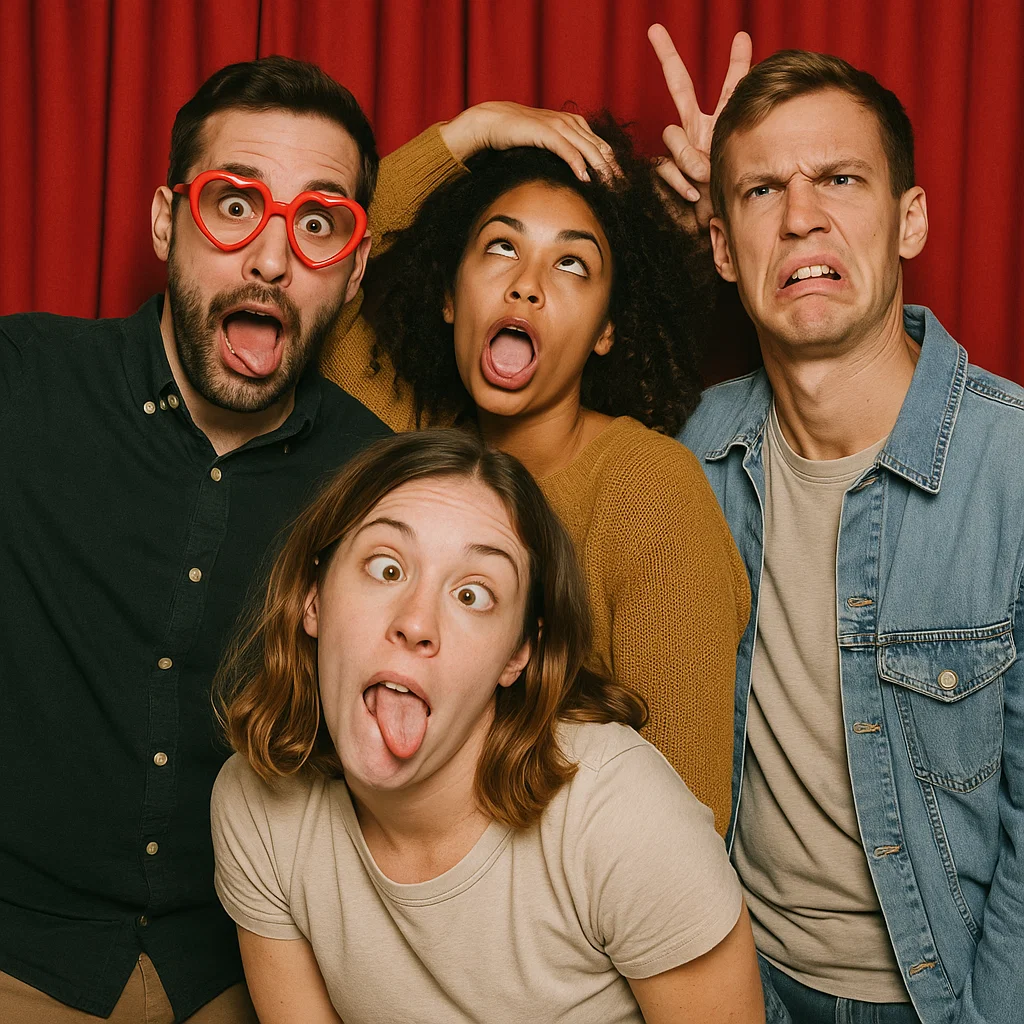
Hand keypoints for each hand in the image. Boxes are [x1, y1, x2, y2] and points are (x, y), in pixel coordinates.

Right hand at [439, 101, 618, 181]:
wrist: (494, 121)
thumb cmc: (519, 135)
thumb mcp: (548, 142)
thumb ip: (564, 151)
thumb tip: (578, 173)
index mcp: (575, 124)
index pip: (603, 146)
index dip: (615, 165)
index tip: (623, 184)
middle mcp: (571, 122)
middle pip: (601, 148)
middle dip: (614, 170)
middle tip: (625, 190)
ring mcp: (559, 125)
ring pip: (589, 149)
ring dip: (602, 170)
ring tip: (611, 188)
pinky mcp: (546, 132)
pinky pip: (567, 150)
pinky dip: (578, 164)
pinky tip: (586, 178)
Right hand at [648, 24, 751, 231]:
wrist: (708, 232)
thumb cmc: (728, 202)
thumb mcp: (734, 171)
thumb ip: (720, 155)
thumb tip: (698, 161)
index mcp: (722, 123)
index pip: (729, 86)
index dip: (737, 61)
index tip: (742, 35)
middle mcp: (697, 129)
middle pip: (680, 86)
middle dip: (667, 56)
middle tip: (656, 30)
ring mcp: (679, 149)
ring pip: (672, 134)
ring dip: (690, 158)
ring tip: (704, 179)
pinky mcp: (663, 170)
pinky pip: (666, 165)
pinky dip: (679, 180)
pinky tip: (692, 194)